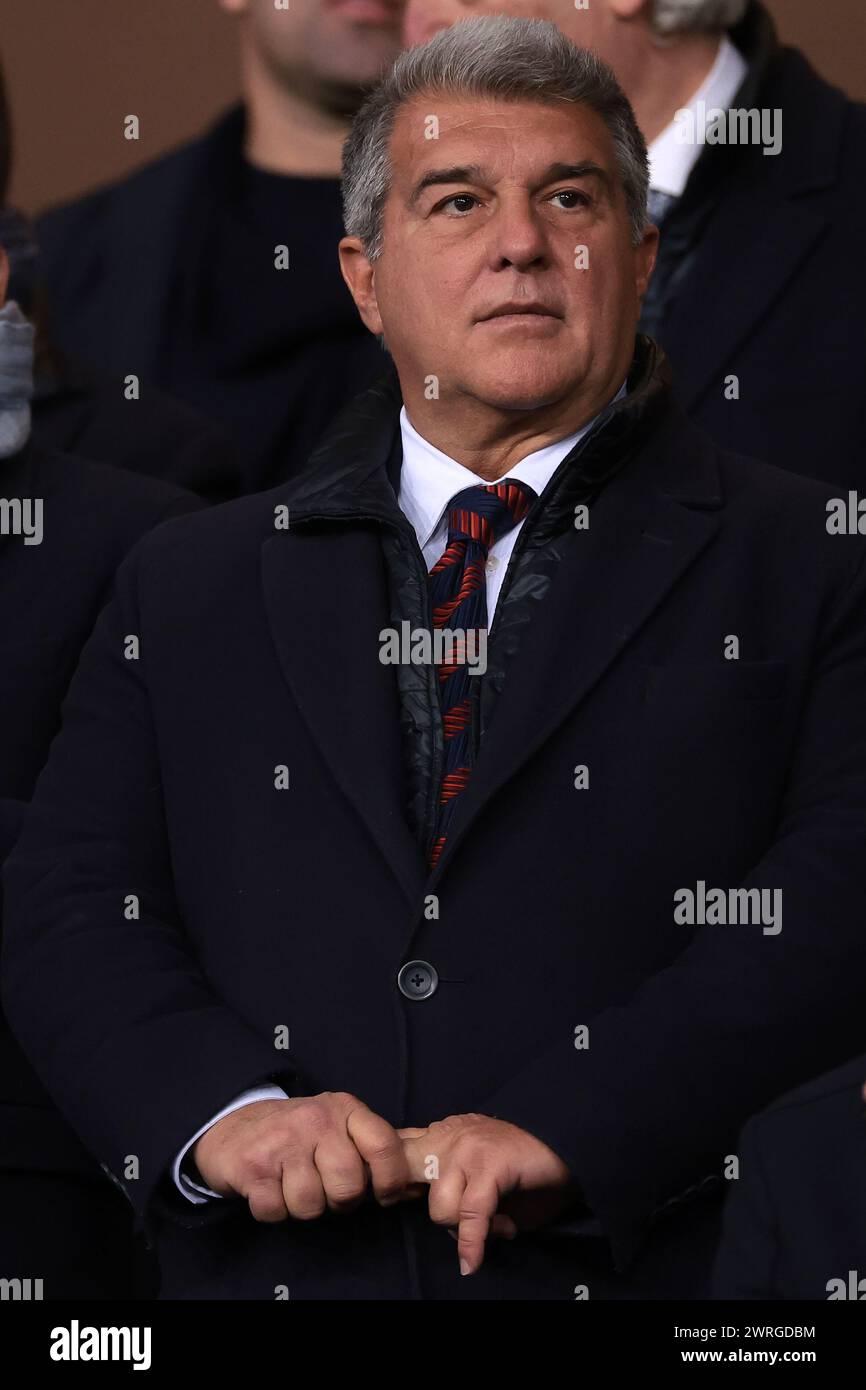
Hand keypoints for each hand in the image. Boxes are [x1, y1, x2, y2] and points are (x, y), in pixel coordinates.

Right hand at [193, 1092, 424, 1222]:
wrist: (234, 1126)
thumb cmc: (298, 1135)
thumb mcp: (339, 1128)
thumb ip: (375, 1151)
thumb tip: (416, 1184)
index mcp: (345, 1109)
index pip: (384, 1145)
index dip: (391, 1179)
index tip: (384, 1195)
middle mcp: (316, 1120)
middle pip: (348, 1186)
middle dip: (339, 1200)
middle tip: (324, 1187)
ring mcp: (283, 1141)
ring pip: (311, 1205)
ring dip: (303, 1207)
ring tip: (293, 1184)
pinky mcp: (253, 1165)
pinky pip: (276, 1211)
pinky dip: (273, 1210)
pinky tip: (270, 1188)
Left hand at [399, 1113, 577, 1275]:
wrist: (568, 1140)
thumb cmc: (523, 1162)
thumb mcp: (476, 1168)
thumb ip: (451, 1184)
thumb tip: (438, 1223)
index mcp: (441, 1134)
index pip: (395, 1149)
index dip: (384, 1178)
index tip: (384, 1203)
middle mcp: (448, 1137)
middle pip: (400, 1169)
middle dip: (398, 1195)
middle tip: (417, 1216)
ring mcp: (468, 1149)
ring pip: (438, 1204)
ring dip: (460, 1228)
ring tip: (495, 1226)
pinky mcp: (490, 1165)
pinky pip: (471, 1213)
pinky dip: (472, 1243)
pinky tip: (472, 1262)